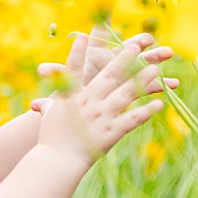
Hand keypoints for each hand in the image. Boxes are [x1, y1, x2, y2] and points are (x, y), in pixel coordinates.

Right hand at [36, 33, 165, 168]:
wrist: (57, 162)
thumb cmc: (51, 139)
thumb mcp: (49, 117)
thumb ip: (48, 106)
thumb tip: (37, 104)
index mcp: (72, 96)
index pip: (74, 69)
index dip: (78, 52)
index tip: (83, 35)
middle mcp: (88, 102)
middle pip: (109, 75)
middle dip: (124, 58)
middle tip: (137, 45)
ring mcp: (101, 116)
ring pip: (126, 93)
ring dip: (142, 79)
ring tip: (155, 68)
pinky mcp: (111, 132)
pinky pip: (133, 118)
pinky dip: (147, 111)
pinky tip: (159, 104)